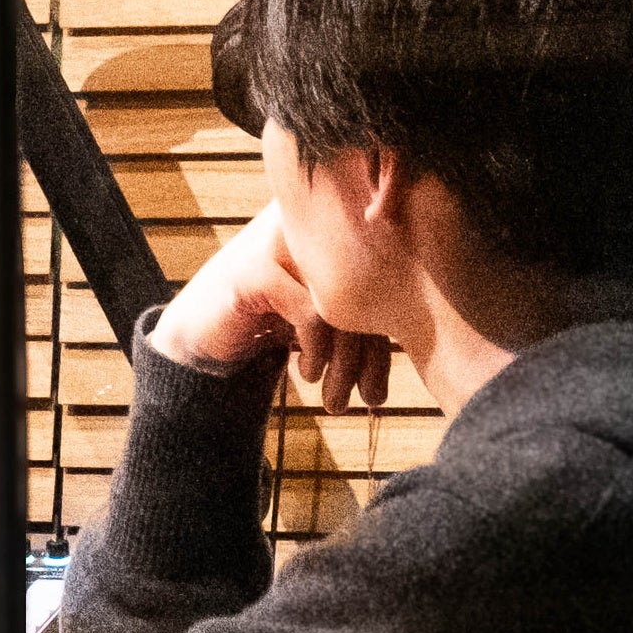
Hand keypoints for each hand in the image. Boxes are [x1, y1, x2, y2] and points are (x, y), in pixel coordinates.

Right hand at [155, 203, 391, 410]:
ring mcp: (278, 245)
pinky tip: (307, 374)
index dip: (390, 336)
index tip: (380, 389)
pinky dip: (317, 351)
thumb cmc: (271, 325)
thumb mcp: (325, 319)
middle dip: (370, 358)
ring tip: (338, 403)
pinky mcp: (255, 272)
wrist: (201, 339)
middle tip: (370, 402)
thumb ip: (367, 313)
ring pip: (342, 305)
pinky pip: (311, 313)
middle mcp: (307, 228)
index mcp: (331, 229)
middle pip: (366, 290)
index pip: (381, 279)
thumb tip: (432, 341)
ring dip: (345, 365)